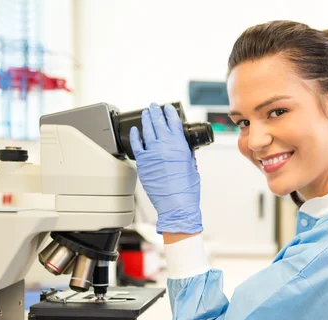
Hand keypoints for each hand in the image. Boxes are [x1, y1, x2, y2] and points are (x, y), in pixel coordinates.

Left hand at [129, 103, 201, 233]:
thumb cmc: (187, 190)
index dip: (170, 113)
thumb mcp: (192, 165)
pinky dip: (135, 136)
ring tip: (146, 113)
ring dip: (146, 120)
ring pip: (147, 130)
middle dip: (156, 112)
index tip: (168, 108)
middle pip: (158, 123)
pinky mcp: (143, 163)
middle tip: (154, 106)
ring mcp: (152, 153)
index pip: (173, 122)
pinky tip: (135, 131)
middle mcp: (165, 146)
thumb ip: (186, 152)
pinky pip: (136, 145)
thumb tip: (182, 145)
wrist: (176, 204)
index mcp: (180, 146)